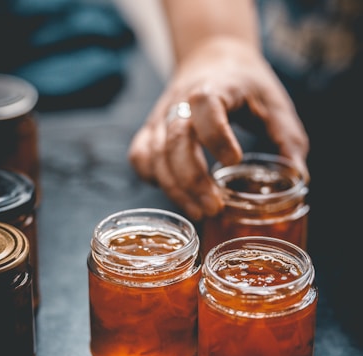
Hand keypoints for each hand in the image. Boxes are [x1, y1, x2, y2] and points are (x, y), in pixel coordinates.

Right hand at [128, 37, 308, 220]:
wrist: (211, 58)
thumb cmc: (245, 83)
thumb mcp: (274, 103)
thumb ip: (287, 139)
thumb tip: (299, 179)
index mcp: (215, 86)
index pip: (205, 106)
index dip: (216, 135)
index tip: (234, 161)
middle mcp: (180, 101)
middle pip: (175, 141)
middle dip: (192, 180)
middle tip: (215, 208)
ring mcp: (161, 117)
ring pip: (154, 155)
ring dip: (174, 188)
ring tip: (200, 212)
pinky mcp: (152, 130)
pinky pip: (140, 157)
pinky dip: (153, 178)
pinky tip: (176, 192)